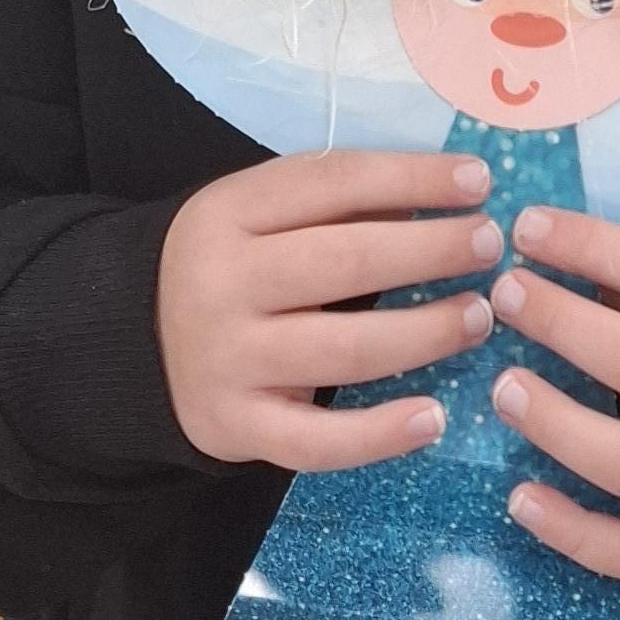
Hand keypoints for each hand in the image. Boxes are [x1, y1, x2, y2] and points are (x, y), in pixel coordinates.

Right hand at [157, 147, 503, 470]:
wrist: (129, 341)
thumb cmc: (224, 266)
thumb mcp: (256, 214)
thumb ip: (334, 202)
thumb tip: (443, 194)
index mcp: (228, 213)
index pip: (334, 183)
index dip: (413, 179)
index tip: (478, 180)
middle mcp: (223, 284)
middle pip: (347, 263)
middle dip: (432, 252)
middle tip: (489, 246)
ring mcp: (228, 361)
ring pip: (346, 351)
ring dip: (426, 333)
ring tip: (478, 316)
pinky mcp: (235, 426)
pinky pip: (317, 440)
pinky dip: (380, 434)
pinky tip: (433, 417)